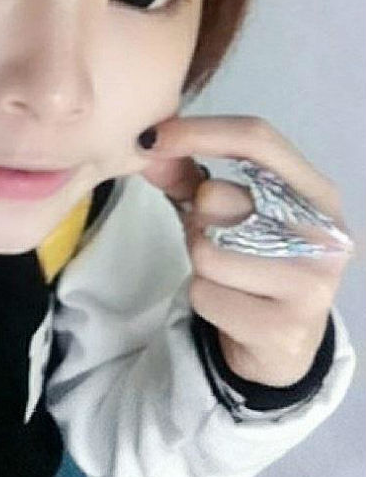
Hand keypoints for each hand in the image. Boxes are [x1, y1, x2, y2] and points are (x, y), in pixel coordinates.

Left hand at [139, 116, 354, 386]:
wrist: (282, 344)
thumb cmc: (257, 262)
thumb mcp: (234, 214)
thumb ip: (192, 178)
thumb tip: (149, 149)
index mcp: (319, 194)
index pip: (258, 140)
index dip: (200, 131)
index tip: (153, 137)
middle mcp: (326, 235)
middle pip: (218, 198)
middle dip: (196, 218)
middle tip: (217, 238)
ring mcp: (310, 285)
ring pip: (206, 251)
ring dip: (199, 262)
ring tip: (226, 273)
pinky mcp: (282, 328)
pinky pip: (205, 294)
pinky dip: (203, 297)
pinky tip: (231, 306)